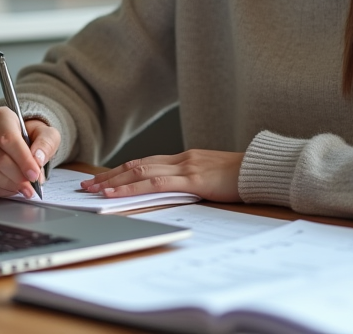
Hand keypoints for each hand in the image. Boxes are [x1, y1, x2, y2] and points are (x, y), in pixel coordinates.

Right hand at [0, 107, 59, 198]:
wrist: (18, 140)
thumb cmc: (31, 136)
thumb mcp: (47, 134)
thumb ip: (46, 144)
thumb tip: (37, 158)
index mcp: (1, 116)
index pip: (7, 139)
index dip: (22, 159)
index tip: (34, 173)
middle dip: (18, 176)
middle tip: (32, 184)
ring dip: (11, 185)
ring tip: (25, 187)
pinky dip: (1, 190)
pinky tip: (13, 187)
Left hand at [81, 150, 243, 202]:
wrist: (264, 170)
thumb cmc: (243, 177)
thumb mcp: (213, 178)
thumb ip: (194, 181)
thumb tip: (177, 193)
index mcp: (186, 158)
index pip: (147, 162)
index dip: (123, 170)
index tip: (104, 178)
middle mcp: (182, 159)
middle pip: (138, 165)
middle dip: (111, 175)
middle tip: (87, 185)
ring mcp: (187, 167)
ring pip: (141, 171)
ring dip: (115, 181)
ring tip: (95, 190)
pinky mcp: (193, 180)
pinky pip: (156, 184)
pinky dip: (133, 187)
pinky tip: (118, 193)